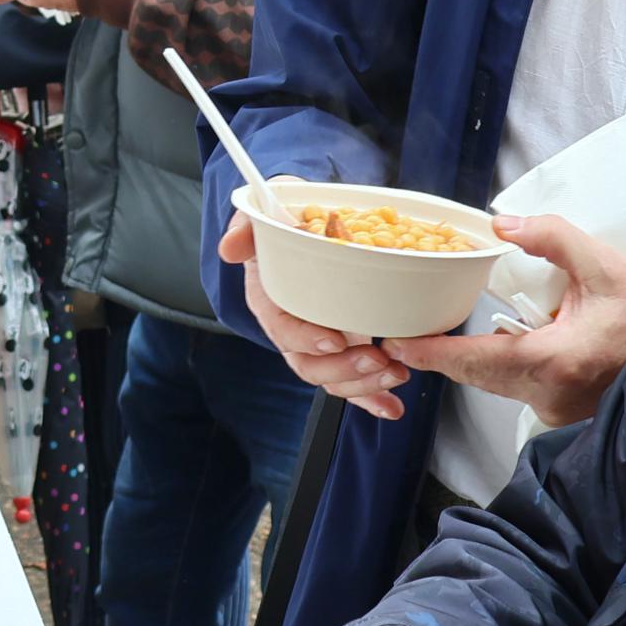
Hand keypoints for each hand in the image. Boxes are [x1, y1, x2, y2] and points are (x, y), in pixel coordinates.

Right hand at [220, 208, 408, 417]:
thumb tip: (229, 248)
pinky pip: (351, 381)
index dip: (306, 339)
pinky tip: (392, 408)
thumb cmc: (281, 222)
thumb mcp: (260, 218)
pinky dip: (371, 398)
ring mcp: (316, 342)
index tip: (334, 338)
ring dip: (364, 384)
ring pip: (332, 378)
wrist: (301, 226)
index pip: (282, 328)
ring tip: (396, 375)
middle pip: (309, 364)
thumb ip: (246, 229)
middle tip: (378, 359)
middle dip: (343, 369)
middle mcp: (291, 329)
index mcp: (269, 301)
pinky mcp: (339, 348)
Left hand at [377, 214, 625, 426]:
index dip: (433, 352)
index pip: (476, 361)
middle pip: (479, 375)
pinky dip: (503, 368)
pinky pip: (520, 389)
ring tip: (443, 335)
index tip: (397, 343)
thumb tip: (504, 222)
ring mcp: (557, 409)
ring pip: (498, 384)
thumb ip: (553, 238)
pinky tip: (499, 344)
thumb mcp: (606, 266)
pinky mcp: (565, 411)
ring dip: (474, 361)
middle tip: (407, 334)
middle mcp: (549, 394)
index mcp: (554, 362)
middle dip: (444, 355)